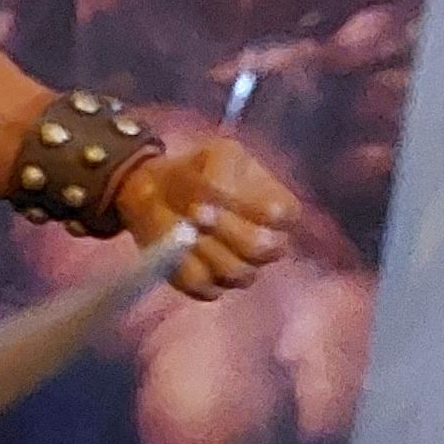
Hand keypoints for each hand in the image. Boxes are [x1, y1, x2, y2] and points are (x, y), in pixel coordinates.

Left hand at [117, 135, 297, 299]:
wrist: (159, 192)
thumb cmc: (198, 171)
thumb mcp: (213, 155)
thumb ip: (219, 172)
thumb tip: (207, 200)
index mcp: (278, 209)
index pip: (283, 215)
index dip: (250, 207)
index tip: (212, 192)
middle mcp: (268, 244)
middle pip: (262, 248)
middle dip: (225, 228)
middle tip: (193, 211)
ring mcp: (243, 270)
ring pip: (235, 272)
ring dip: (202, 246)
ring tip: (181, 225)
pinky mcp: (212, 287)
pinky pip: (203, 287)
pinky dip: (182, 266)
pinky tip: (171, 246)